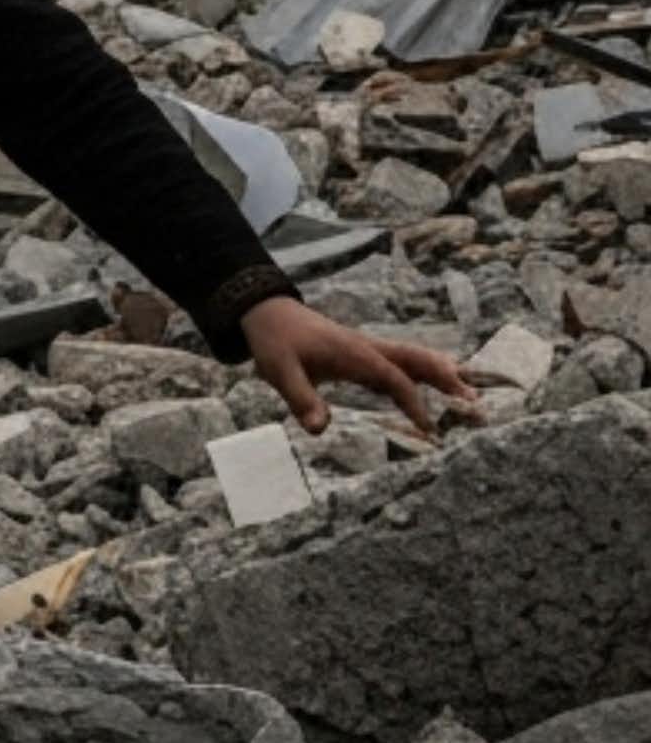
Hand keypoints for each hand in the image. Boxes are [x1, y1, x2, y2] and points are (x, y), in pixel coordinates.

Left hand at [241, 295, 479, 436]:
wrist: (267, 312)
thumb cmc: (275, 341)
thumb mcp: (278, 369)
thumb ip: (300, 397)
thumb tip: (320, 430)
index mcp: (353, 352)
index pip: (393, 378)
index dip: (413, 402)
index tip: (429, 430)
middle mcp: (367, 348)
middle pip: (415, 359)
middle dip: (446, 378)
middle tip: (476, 402)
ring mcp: (368, 348)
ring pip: (413, 357)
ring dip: (442, 373)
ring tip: (472, 394)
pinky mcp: (364, 354)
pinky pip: (401, 363)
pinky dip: (425, 372)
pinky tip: (440, 384)